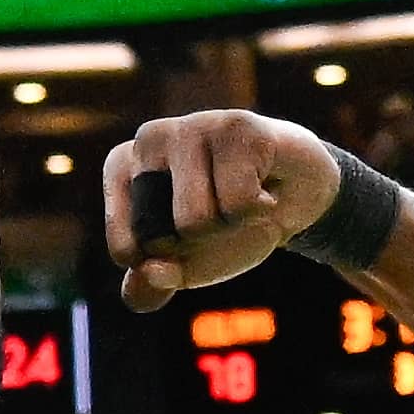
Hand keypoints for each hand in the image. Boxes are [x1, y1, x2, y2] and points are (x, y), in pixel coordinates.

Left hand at [99, 111, 345, 310]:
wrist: (292, 197)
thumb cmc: (227, 226)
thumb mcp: (182, 267)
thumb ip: (149, 287)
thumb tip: (149, 273)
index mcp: (121, 167)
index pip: (126, 250)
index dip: (165, 260)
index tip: (185, 234)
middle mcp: (148, 138)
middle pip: (159, 236)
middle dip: (195, 243)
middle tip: (219, 214)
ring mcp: (193, 126)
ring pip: (196, 221)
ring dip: (229, 226)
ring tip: (242, 199)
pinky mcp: (239, 126)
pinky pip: (239, 203)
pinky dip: (259, 211)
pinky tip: (265, 187)